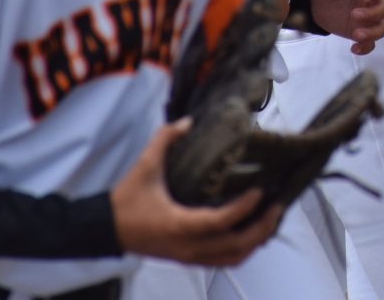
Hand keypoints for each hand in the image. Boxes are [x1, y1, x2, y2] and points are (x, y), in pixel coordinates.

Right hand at [110, 120, 282, 265]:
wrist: (106, 229)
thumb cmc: (126, 201)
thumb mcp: (145, 166)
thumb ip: (165, 139)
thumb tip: (188, 122)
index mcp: (179, 225)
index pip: (220, 222)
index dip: (244, 208)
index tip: (259, 190)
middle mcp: (188, 246)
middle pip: (235, 246)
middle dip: (261, 227)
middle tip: (277, 205)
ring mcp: (189, 256)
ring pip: (232, 258)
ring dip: (255, 240)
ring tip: (270, 219)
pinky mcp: (187, 258)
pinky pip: (222, 261)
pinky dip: (242, 249)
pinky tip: (251, 232)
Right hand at [240, 0, 305, 20]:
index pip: (283, 10)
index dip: (279, 9)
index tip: (271, 5)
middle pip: (270, 17)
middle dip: (267, 15)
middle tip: (258, 5)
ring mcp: (245, 5)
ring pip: (257, 21)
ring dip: (254, 18)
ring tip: (247, 7)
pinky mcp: (229, 12)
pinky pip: (242, 22)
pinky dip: (242, 20)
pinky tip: (237, 11)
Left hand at [304, 0, 383, 53]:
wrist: (314, 3)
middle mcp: (371, 2)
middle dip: (372, 14)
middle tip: (354, 15)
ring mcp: (368, 19)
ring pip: (381, 28)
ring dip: (372, 33)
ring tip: (356, 35)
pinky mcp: (361, 32)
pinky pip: (370, 43)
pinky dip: (365, 47)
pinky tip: (353, 49)